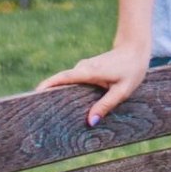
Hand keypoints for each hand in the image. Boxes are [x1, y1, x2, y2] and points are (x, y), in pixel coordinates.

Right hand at [33, 44, 149, 126]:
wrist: (135, 49)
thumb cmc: (131, 70)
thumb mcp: (122, 91)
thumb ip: (106, 105)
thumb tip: (90, 122)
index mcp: (88, 72)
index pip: (63, 77)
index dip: (48, 84)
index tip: (35, 93)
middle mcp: (83, 68)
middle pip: (61, 80)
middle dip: (50, 93)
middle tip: (39, 110)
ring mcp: (84, 67)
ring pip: (68, 81)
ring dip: (60, 93)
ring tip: (51, 111)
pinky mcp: (87, 69)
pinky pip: (74, 81)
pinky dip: (69, 90)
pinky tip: (68, 104)